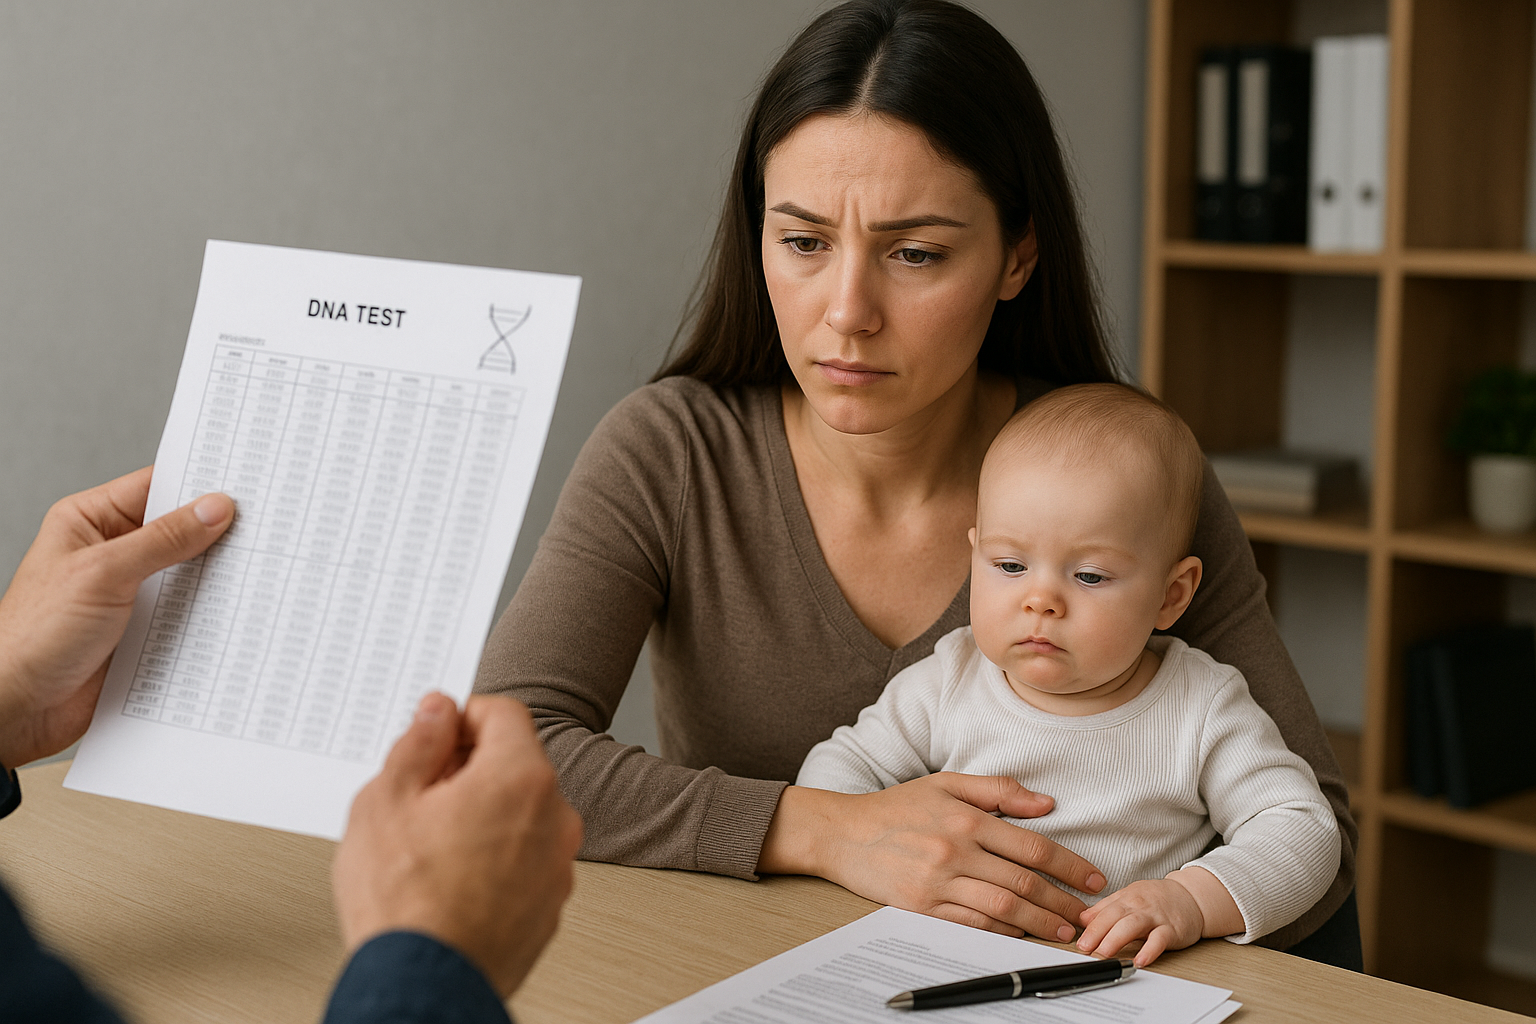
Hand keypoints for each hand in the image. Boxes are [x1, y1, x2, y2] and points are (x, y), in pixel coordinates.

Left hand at [0, 467, 233, 767]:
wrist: (19, 708)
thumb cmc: (33, 636)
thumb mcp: (103, 573)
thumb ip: (163, 539)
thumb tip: (213, 508)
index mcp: (91, 521)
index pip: (156, 488)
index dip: (200, 485)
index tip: (245, 486)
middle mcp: (111, 553)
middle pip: (179, 530)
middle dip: (217, 533)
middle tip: (263, 529)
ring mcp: (130, 593)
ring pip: (188, 574)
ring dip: (216, 578)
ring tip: (256, 570)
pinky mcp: (144, 630)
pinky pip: (188, 613)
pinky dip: (211, 615)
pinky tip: (235, 612)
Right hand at [333, 693, 583, 997]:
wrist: (425, 984)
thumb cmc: (406, 904)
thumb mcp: (386, 800)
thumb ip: (418, 743)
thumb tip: (436, 714)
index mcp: (520, 779)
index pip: (504, 713)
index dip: (462, 715)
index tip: (437, 731)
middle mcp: (554, 818)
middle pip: (515, 766)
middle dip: (469, 770)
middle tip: (421, 796)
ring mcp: (558, 866)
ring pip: (521, 816)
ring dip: (483, 817)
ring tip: (431, 848)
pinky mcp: (550, 905)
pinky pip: (524, 861)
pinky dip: (495, 860)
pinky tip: (452, 881)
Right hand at [760, 773, 1105, 940]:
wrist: (842, 832)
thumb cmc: (896, 807)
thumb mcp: (946, 784)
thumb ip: (998, 790)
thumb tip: (1046, 803)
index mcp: (966, 819)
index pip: (1031, 846)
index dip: (1069, 865)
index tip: (1093, 879)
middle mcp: (955, 851)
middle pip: (1022, 882)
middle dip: (1062, 902)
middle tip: (1088, 916)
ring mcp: (938, 881)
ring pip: (1002, 907)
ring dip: (1039, 922)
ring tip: (1064, 931)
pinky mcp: (921, 906)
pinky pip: (971, 923)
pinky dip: (1001, 930)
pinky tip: (1021, 933)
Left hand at [1075, 878, 1205, 965]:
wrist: (1192, 896)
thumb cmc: (1158, 899)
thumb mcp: (1129, 897)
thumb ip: (1106, 909)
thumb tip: (1082, 919)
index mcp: (1126, 898)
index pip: (1103, 912)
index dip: (1089, 926)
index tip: (1077, 941)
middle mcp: (1138, 905)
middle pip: (1114, 916)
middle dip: (1097, 932)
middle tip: (1084, 948)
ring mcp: (1155, 917)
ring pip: (1132, 925)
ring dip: (1116, 939)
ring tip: (1103, 953)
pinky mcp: (1172, 929)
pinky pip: (1160, 940)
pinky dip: (1149, 950)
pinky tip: (1140, 960)